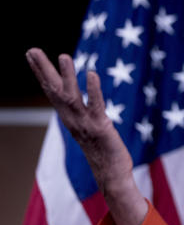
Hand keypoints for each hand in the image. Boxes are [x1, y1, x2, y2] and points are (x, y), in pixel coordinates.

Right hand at [26, 48, 145, 224]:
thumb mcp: (87, 127)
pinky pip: (96, 107)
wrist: (112, 174)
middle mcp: (73, 119)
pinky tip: (91, 74)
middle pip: (54, 91)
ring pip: (72, 97)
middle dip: (43, 70)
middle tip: (32, 50)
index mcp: (69, 117)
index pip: (51, 91)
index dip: (41, 72)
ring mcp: (85, 124)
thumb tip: (77, 100)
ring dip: (67, 77)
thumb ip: (82, 113)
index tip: (31, 54)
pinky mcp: (101, 128)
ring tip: (63, 55)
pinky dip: (93, 90)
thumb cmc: (102, 150)